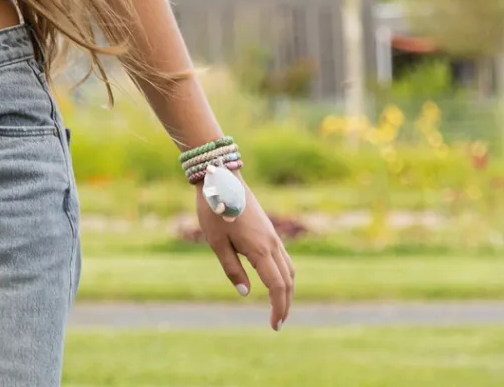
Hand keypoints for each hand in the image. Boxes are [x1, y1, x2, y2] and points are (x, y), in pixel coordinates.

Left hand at [198, 182, 294, 328]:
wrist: (221, 177)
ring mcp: (273, 236)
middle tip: (278, 323)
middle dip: (285, 304)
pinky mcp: (269, 231)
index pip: (277, 286)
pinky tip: (276, 281)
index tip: (274, 325)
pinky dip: (285, 275)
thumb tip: (246, 293)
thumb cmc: (214, 209)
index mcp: (260, 249)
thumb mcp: (216, 242)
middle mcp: (273, 244)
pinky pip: (284, 259)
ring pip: (289, 270)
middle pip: (288, 281)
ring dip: (287, 290)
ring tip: (279, 306)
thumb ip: (232, 268)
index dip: (278, 308)